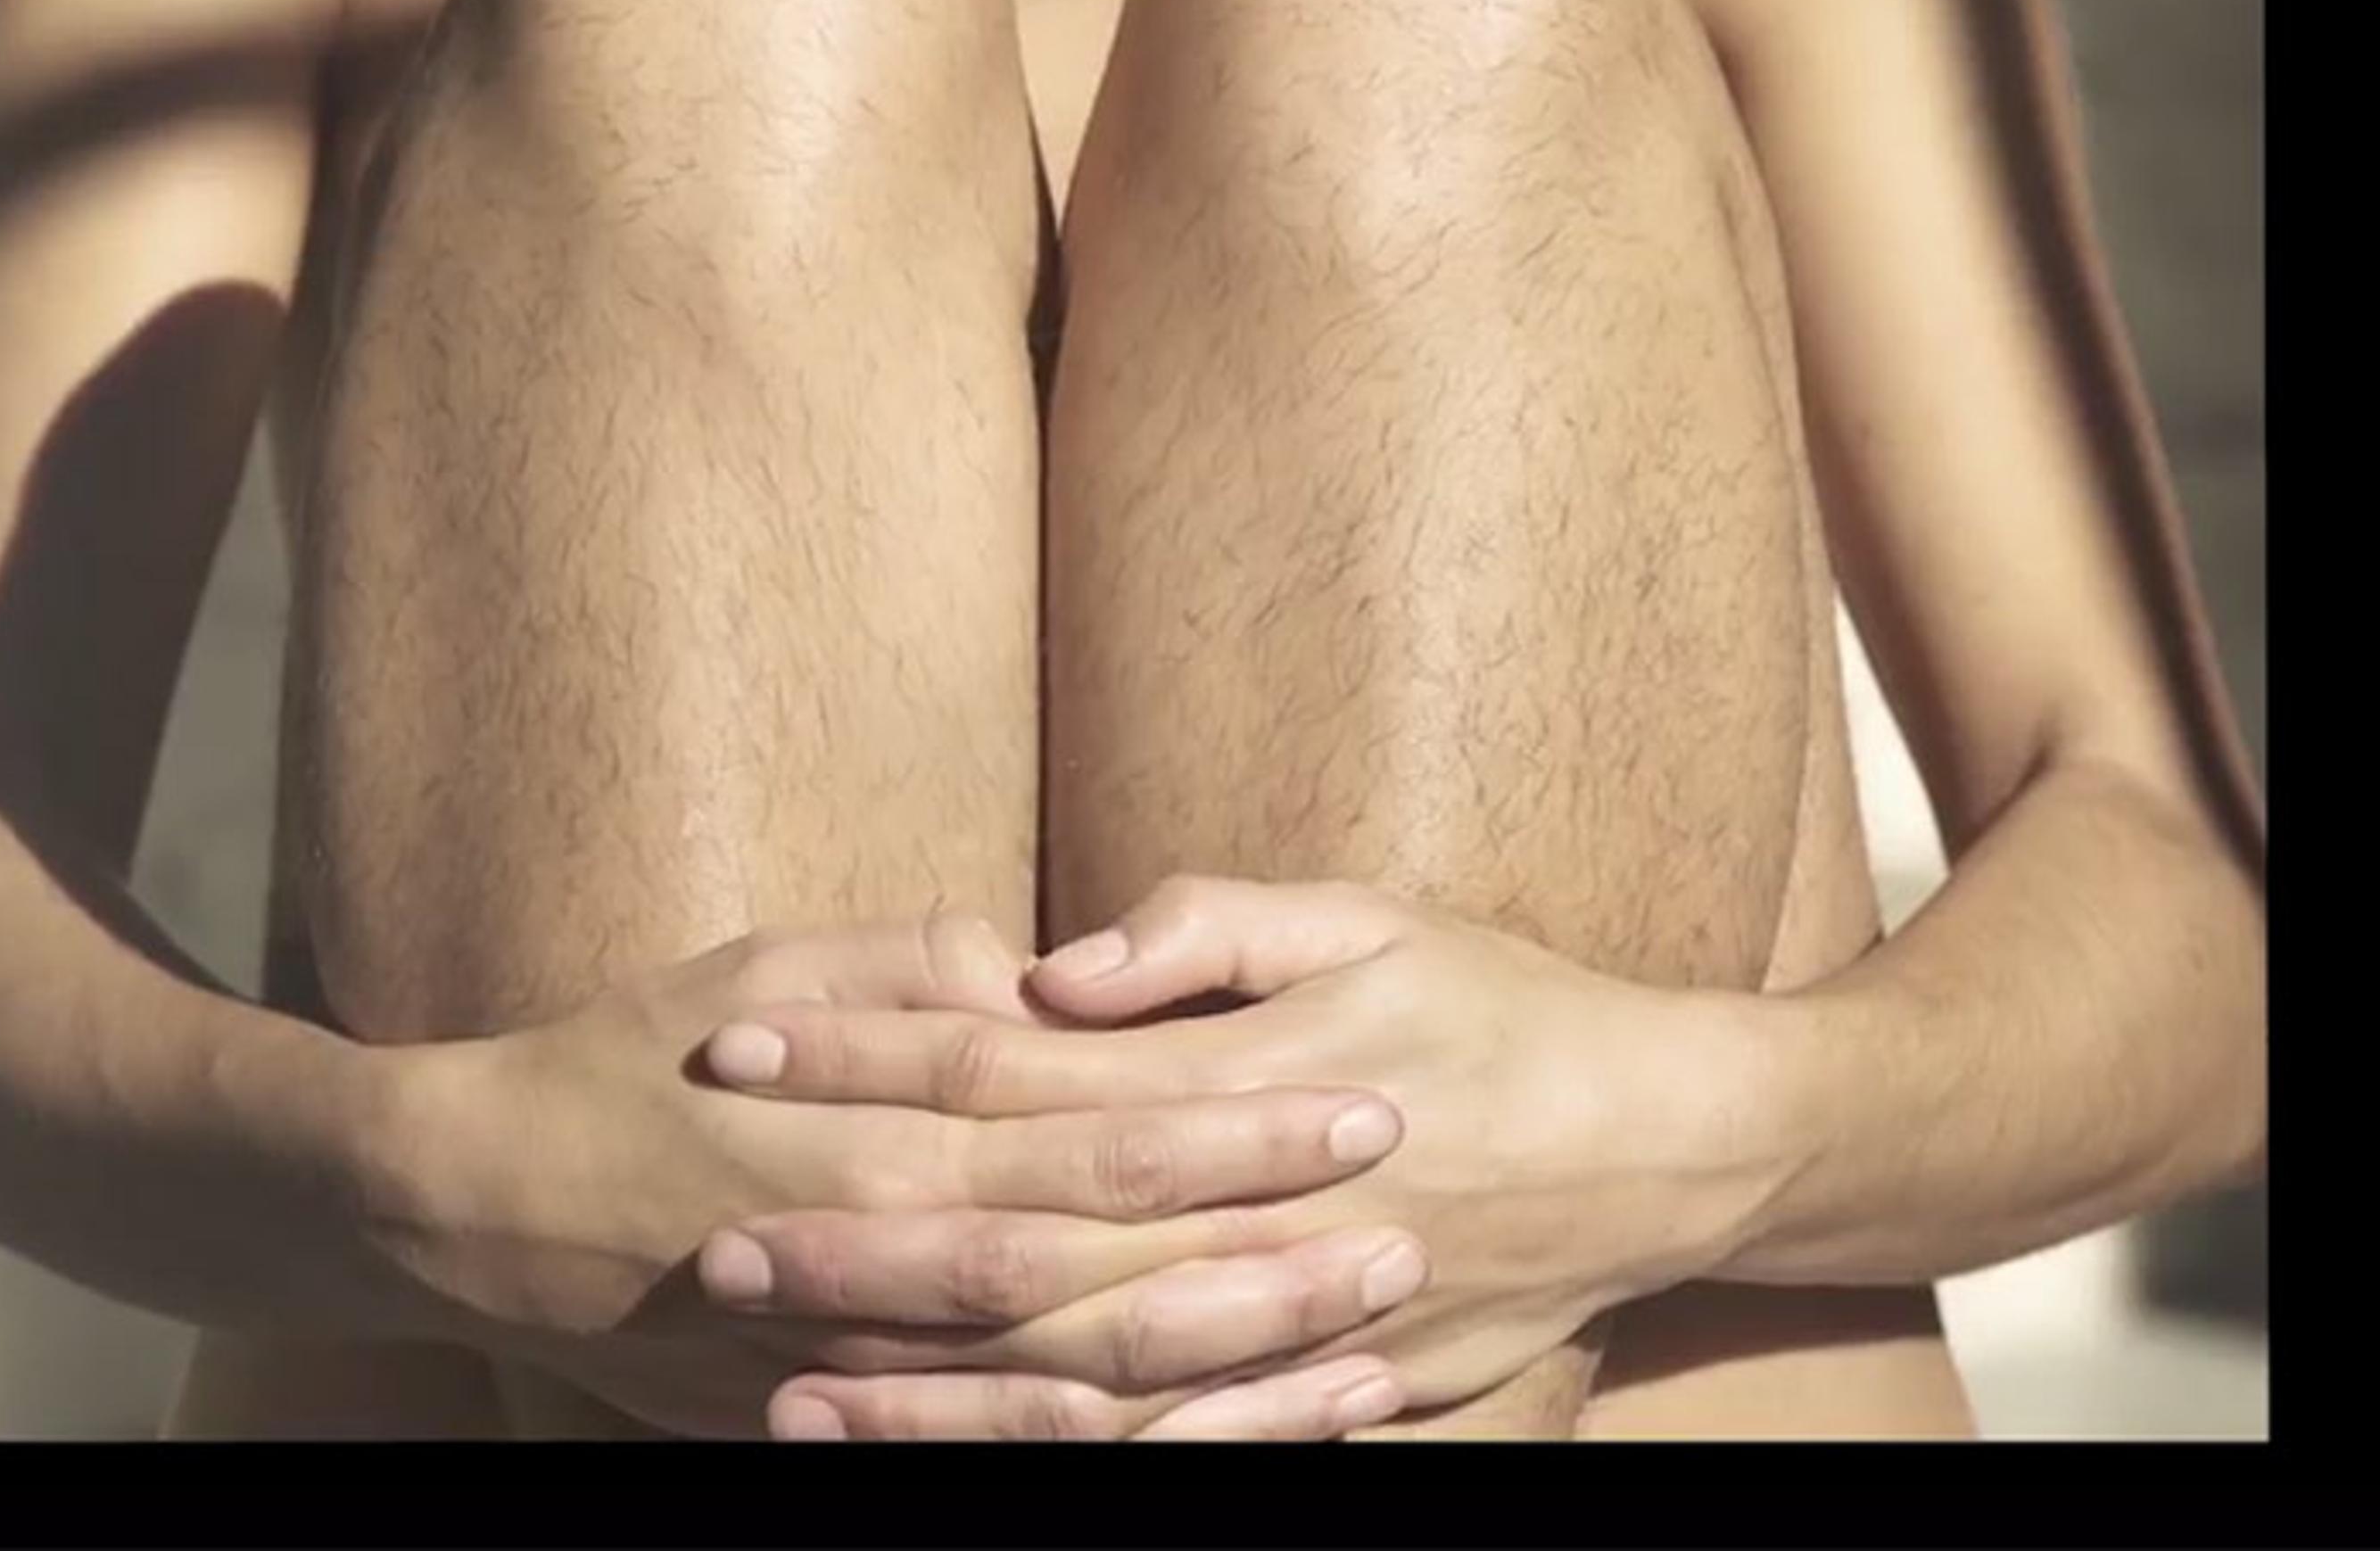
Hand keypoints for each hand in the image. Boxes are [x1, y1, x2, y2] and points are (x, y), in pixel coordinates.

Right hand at [350, 912, 1429, 1437]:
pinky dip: (1118, 1459)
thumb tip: (1041, 978)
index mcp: (885, 1129)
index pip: (1101, 1131)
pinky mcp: (834, 1421)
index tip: (1363, 1099)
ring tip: (1365, 1350)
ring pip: (1081, 1390)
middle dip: (1274, 1259)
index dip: (1240, 1126)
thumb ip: (908, 974)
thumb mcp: (760, 973)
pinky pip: (1000, 1460)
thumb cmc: (623, 1062)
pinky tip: (1221, 1441)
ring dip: (1231, 1376)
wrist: (474, 1209)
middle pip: (1119, 1273)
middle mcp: (888, 1258)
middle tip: (1409, 1231)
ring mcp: (865, 1361)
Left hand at [698, 878, 1801, 1436]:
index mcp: (1239, 1074)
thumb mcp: (1367, 915)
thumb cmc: (1505, 1006)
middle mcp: (1248, 1209)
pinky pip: (1174, 1447)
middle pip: (1015, 1235)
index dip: (868, 1054)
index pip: (1008, 1065)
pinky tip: (960, 1464)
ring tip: (781, 1390)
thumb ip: (1206, 929)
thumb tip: (1056, 961)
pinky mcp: (1328, 1394)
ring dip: (926, 1386)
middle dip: (856, 1242)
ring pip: (1074, 1371)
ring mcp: (1288, 1321)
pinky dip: (1059, 1459)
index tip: (741, 1048)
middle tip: (710, 1246)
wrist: (1670, 1147)